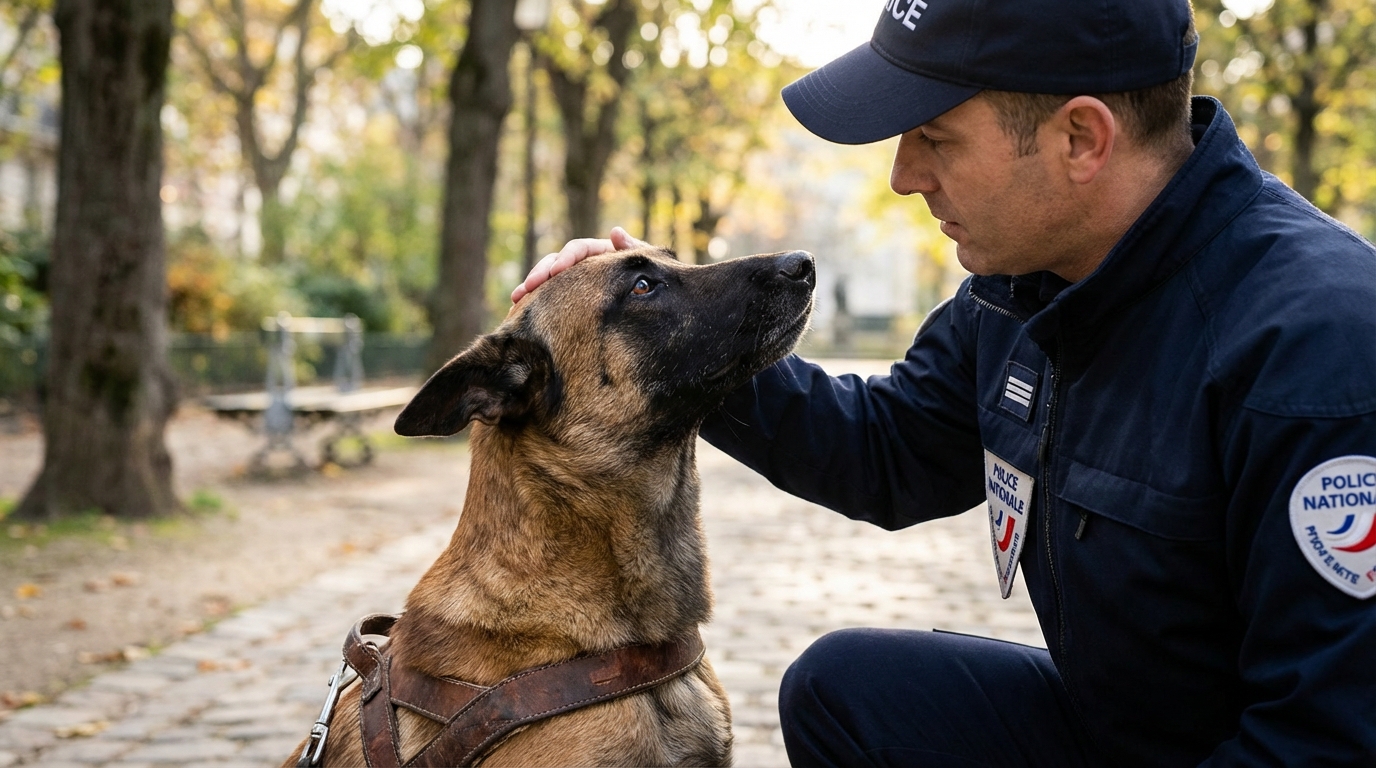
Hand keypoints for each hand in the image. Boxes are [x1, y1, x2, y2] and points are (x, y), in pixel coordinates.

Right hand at [510, 227, 646, 304]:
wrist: (663, 306)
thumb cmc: (657, 281)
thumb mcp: (648, 265)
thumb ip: (634, 250)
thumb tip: (616, 231)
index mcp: (603, 253)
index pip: (578, 250)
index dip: (565, 259)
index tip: (556, 271)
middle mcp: (587, 265)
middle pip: (557, 263)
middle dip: (540, 274)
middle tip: (526, 289)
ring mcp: (578, 282)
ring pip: (550, 281)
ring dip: (532, 288)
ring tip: (516, 301)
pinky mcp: (572, 298)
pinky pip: (551, 299)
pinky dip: (536, 303)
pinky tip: (519, 312)